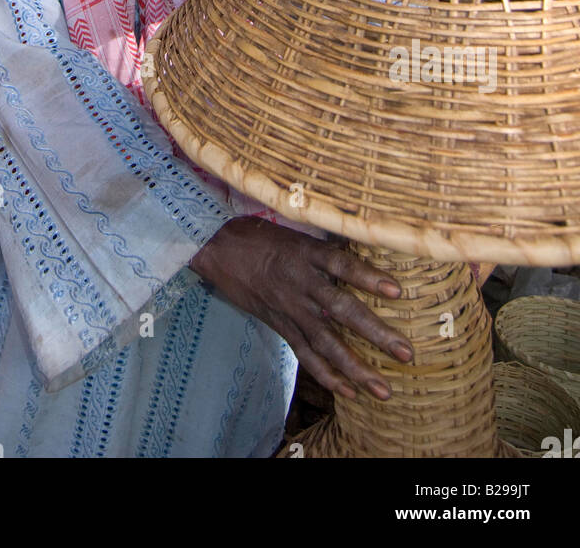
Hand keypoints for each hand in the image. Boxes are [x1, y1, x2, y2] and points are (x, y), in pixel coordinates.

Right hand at [190, 218, 412, 400]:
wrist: (218, 248)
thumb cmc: (261, 236)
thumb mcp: (296, 232)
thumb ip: (328, 246)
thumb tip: (366, 245)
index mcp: (307, 253)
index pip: (341, 264)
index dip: (367, 276)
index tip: (396, 290)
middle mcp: (301, 283)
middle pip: (342, 309)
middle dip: (375, 333)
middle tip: (405, 353)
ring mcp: (291, 307)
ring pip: (326, 341)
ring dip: (356, 367)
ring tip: (383, 389)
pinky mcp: (280, 324)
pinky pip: (305, 353)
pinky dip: (326, 374)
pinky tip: (349, 391)